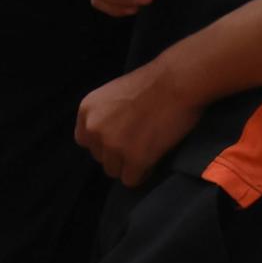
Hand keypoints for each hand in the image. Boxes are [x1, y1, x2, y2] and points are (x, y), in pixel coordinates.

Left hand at [75, 52, 202, 185]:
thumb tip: (105, 139)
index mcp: (86, 111)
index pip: (85, 141)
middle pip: (100, 158)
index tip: (121, 138)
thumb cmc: (152, 84)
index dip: (104, 143)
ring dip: (129, 166)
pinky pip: (131, 180)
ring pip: (114, 171)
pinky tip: (153, 161)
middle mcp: (94, 129)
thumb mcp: (112, 95)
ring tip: (148, 152)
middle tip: (139, 144)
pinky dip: (142, 174)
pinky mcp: (135, 158)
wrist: (176, 82)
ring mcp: (113, 145)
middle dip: (118, 154)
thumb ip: (103, 116)